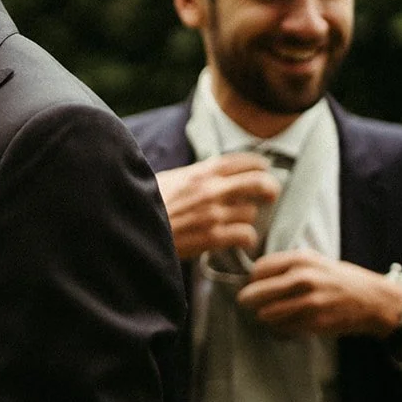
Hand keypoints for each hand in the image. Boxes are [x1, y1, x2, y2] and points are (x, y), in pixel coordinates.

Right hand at [154, 153, 280, 260]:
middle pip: (259, 182)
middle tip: (269, 196)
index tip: (263, 170)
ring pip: (251, 213)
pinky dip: (246, 239)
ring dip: (248, 219)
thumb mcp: (170, 179)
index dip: (259, 165)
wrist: (131, 226)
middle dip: (270, 189)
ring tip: (237, 223)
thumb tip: (213, 174)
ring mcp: (213, 214)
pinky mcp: (212, 237)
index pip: (242, 161)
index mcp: (200, 172)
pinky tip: (239, 240)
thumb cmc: (146, 203)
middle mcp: (211, 190)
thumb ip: (195, 176)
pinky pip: (246, 235)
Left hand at [236, 249, 401, 337]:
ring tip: (270, 315)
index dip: (252, 280)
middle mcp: (303, 279)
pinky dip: (280, 328)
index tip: (256, 285)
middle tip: (251, 304)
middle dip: (249, 301)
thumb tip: (252, 276)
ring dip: (264, 317)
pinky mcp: (316, 322)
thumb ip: (285, 265)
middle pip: (254, 294)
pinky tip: (287, 323)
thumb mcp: (313, 261)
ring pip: (266, 314)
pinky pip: (283, 329)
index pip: (257, 270)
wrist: (373, 299)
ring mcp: (310, 302)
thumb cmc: (337, 279)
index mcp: (300, 260)